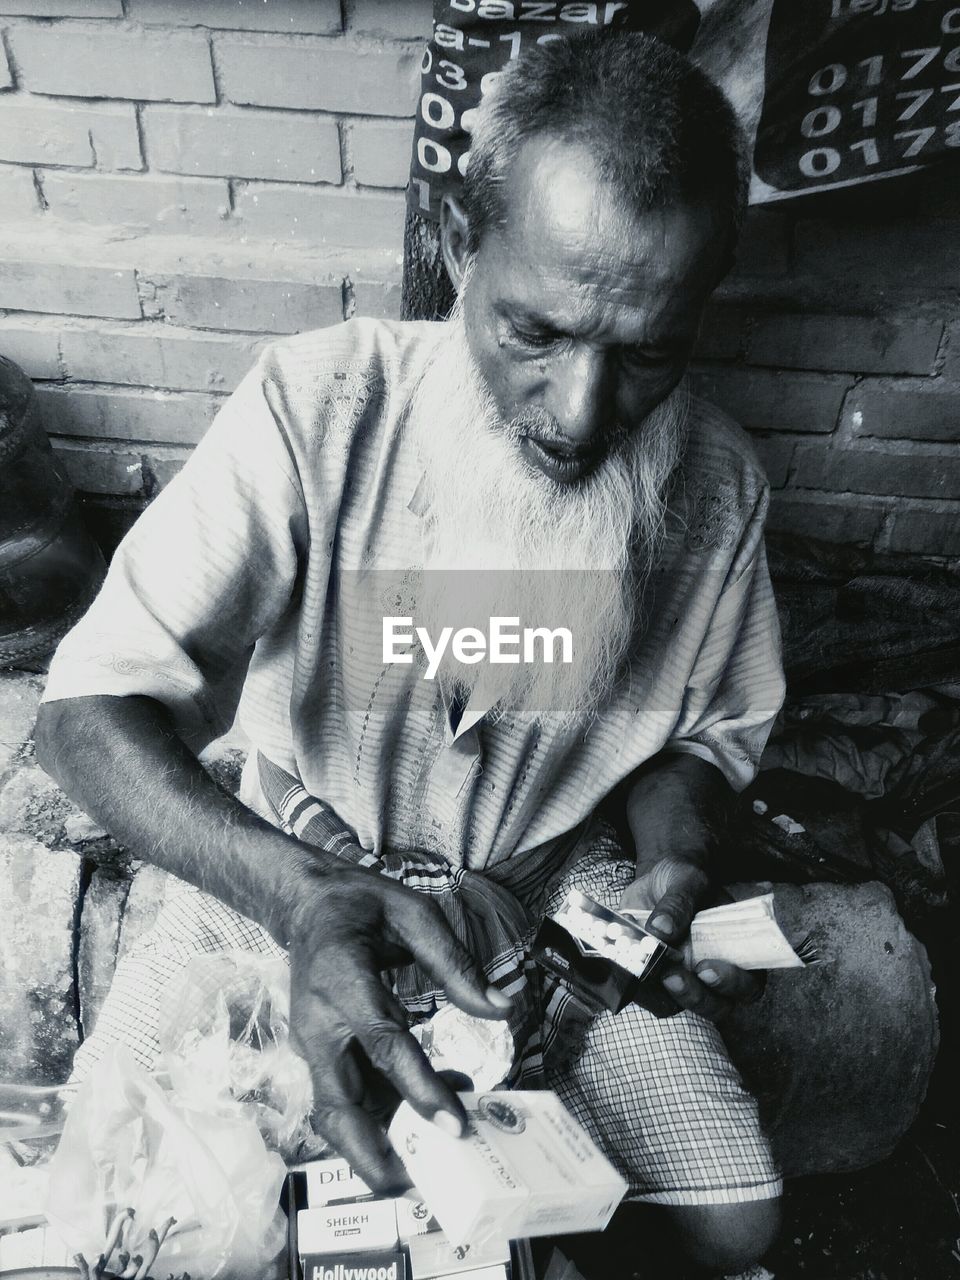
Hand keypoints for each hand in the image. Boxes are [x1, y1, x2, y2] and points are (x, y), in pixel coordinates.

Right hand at [286, 863, 511, 1190]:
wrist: (305, 905)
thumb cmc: (361, 905)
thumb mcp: (414, 913)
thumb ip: (455, 963)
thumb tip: (501, 1009)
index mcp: (343, 979)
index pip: (381, 1044)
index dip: (417, 1088)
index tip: (453, 1126)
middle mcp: (319, 1022)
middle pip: (337, 1105)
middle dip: (375, 1154)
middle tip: (424, 1185)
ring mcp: (312, 1043)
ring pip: (335, 1114)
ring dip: (377, 1144)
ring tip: (436, 1155)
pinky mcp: (318, 1054)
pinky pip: (345, 1098)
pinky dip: (380, 1117)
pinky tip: (429, 1107)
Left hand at [619, 856, 761, 1020]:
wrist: (655, 880)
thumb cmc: (683, 878)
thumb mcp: (685, 878)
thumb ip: (679, 902)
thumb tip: (662, 929)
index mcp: (737, 950)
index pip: (748, 982)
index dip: (732, 984)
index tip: (707, 969)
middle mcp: (715, 972)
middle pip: (717, 1006)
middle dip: (696, 997)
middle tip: (672, 976)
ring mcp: (685, 979)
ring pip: (680, 1006)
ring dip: (660, 995)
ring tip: (645, 972)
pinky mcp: (656, 980)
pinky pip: (649, 997)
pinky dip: (638, 989)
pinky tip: (627, 969)